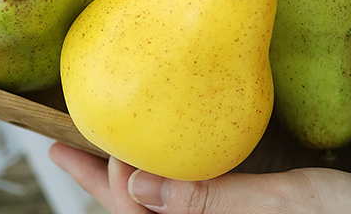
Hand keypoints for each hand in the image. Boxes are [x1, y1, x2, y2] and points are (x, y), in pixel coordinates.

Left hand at [49, 142, 350, 213]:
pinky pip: (197, 204)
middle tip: (70, 144)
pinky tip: (173, 161)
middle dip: (107, 181)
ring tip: (107, 151)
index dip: (99, 180)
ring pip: (167, 209)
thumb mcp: (286, 207)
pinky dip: (174, 180)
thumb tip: (135, 185)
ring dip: (135, 180)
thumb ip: (212, 202)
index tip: (65, 143)